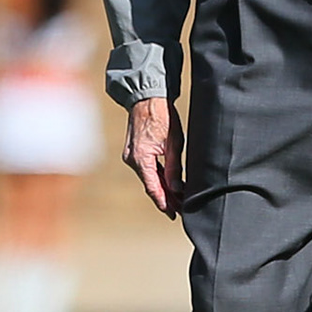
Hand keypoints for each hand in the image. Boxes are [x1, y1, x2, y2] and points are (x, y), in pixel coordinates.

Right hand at [124, 97, 184, 216]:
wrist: (147, 98)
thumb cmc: (163, 116)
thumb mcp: (174, 142)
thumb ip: (174, 167)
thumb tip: (176, 188)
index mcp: (141, 158)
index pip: (153, 187)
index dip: (164, 202)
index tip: (173, 214)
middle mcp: (132, 160)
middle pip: (150, 185)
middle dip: (165, 199)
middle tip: (180, 211)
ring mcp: (131, 156)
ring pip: (149, 178)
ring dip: (162, 189)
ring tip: (177, 201)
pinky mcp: (134, 152)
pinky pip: (147, 169)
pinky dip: (157, 178)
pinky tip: (168, 186)